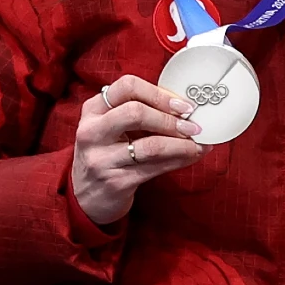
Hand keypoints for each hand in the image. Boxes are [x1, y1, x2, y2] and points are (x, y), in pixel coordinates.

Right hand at [72, 75, 204, 224]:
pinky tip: (193, 156)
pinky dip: (180, 159)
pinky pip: (156, 167)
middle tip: (193, 125)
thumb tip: (185, 107)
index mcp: (93, 110)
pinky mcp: (116, 182)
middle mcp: (92, 132)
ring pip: (151, 145)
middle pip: (136, 113)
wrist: (86, 197)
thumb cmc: (107, 155)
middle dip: (171, 119)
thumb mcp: (111, 128)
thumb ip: (138, 112)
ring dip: (182, 143)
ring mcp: (101, 159)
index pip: (127, 87)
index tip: (183, 104)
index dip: (159, 93)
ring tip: (199, 143)